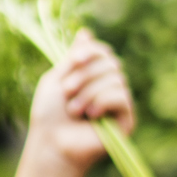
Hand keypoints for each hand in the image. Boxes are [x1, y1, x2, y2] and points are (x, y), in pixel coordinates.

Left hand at [27, 29, 134, 170]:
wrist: (52, 144)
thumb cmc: (49, 115)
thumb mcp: (57, 79)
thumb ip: (73, 58)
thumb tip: (86, 32)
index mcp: (92, 76)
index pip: (103, 53)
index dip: (92, 52)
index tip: (76, 60)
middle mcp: (108, 87)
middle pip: (110, 63)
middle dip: (85, 75)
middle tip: (67, 90)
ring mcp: (119, 103)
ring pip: (116, 79)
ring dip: (89, 91)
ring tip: (73, 109)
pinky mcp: (127, 119)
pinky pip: (122, 96)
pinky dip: (102, 101)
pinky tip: (90, 116)